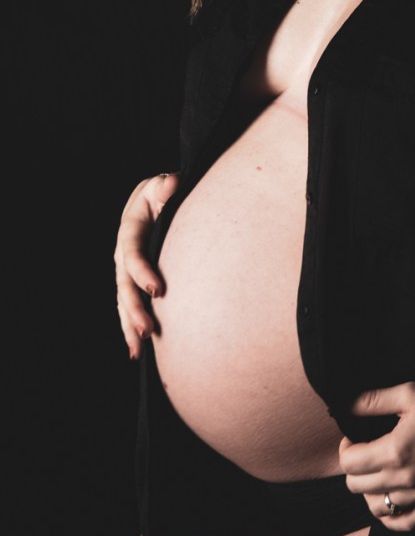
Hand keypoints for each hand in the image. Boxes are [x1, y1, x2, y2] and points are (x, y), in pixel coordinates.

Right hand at [114, 172, 178, 358]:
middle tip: (147, 330)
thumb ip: (165, 187)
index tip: (158, 289)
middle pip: (124, 285)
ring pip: (123, 302)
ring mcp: (125, 271)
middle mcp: (122, 255)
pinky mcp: (132, 283)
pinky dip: (130, 328)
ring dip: (129, 326)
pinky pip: (128, 307)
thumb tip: (171, 184)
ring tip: (138, 350)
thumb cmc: (161, 193)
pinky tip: (137, 351)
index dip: (142, 271)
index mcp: (130, 230)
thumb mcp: (161, 186)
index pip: (132, 253)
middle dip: (134, 309)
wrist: (153, 201)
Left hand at [339, 379, 414, 530]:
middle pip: (357, 487)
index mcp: (395, 451)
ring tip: (376, 472)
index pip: (349, 463)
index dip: (345, 448)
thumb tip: (346, 405)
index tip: (352, 437)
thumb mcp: (409, 392)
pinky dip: (390, 515)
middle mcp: (406, 479)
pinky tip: (391, 498)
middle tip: (363, 451)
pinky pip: (404, 523)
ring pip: (376, 508)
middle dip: (353, 467)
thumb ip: (373, 400)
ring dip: (368, 491)